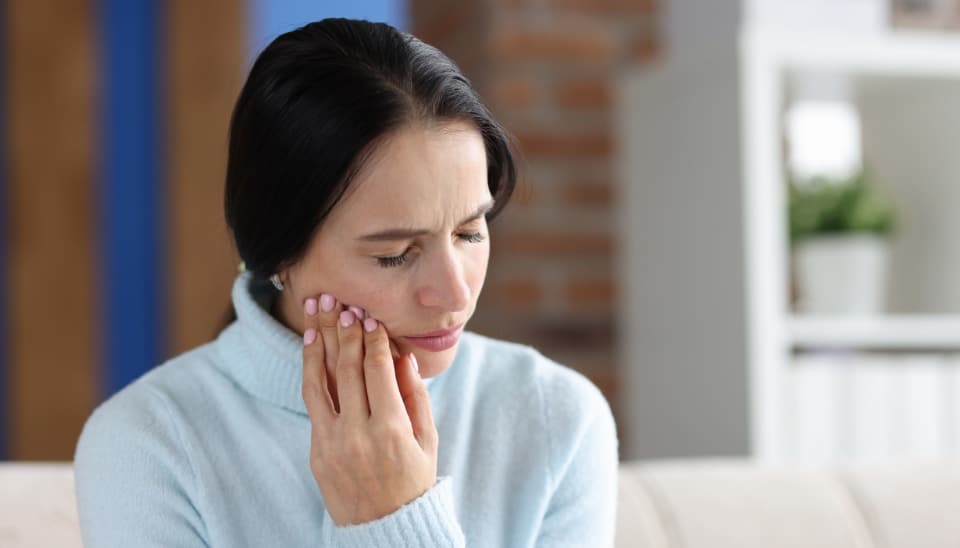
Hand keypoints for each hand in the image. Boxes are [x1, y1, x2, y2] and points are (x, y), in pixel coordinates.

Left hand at [300, 294, 438, 525]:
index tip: (370, 316)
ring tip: (319, 311)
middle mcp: (359, 433)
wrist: (384, 529)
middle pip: (349, 368)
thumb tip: (402, 356)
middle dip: (346, 331)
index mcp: (392, 430)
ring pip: (322, 380)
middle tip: (343, 303)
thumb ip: (415, 396)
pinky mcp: (317, 450)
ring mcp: (333, 442)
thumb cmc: (413, 482)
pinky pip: (313, 401)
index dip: (374, 339)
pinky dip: (311, 370)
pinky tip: (313, 346)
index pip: (378, 370)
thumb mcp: (427, 441)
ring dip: (320, 341)